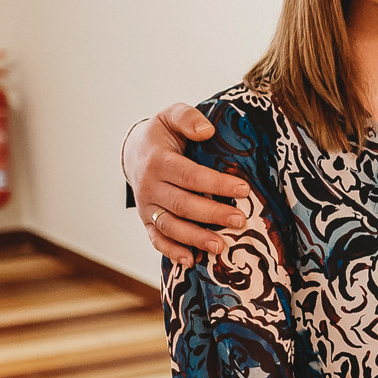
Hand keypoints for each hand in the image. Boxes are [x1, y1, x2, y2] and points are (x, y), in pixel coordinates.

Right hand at [127, 103, 249, 267]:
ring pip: (170, 226)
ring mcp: (147, 206)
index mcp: (158, 161)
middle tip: (240, 221)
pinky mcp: (147, 220)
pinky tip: (191, 261)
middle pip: (183, 204)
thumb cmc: (162, 135)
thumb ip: (187, 118)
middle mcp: (149, 186)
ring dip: (195, 238)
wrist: (134, 152)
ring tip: (221, 247)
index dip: (216, 184)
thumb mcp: (171, 116)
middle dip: (213, 215)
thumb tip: (207, 131)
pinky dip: (172, 252)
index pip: (190, 175)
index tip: (244, 189)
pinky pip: (157, 239)